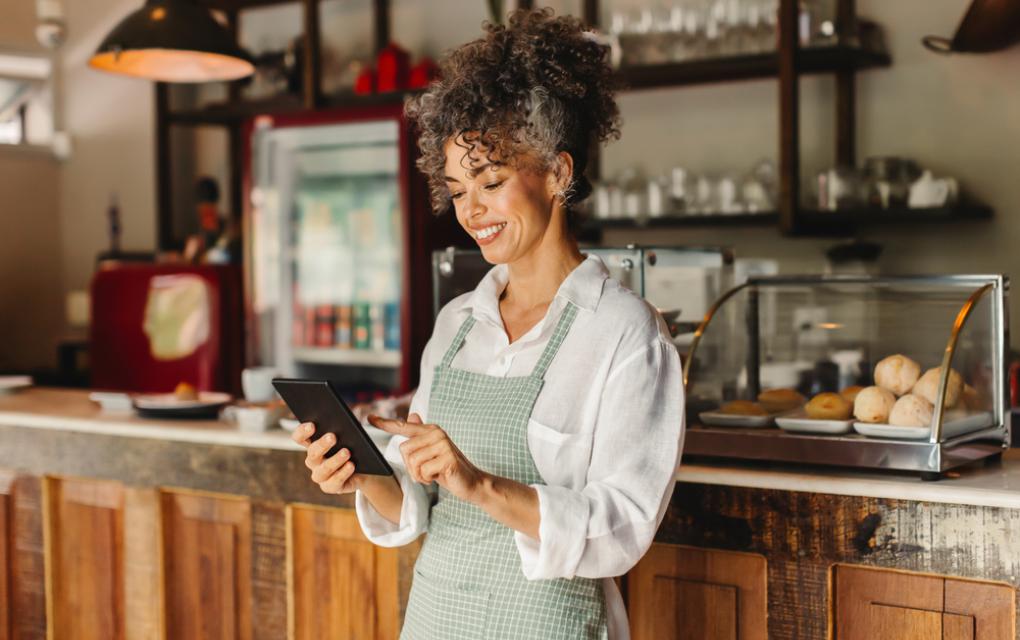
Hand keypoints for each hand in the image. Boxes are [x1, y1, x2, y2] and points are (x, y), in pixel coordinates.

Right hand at [291, 422, 364, 494]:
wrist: (367, 468)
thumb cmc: (356, 446)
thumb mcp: (354, 434)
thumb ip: (354, 426)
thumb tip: (370, 417)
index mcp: (314, 444)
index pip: (300, 438)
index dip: (302, 432)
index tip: (312, 425)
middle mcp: (314, 460)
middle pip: (311, 454)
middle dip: (322, 445)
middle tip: (333, 436)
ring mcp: (321, 475)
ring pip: (322, 470)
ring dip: (334, 460)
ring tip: (347, 452)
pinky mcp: (330, 487)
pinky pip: (333, 483)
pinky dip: (343, 474)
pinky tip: (351, 465)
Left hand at [368, 413, 486, 503]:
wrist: (471, 482)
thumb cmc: (448, 468)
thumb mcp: (431, 452)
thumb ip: (420, 437)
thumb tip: (413, 415)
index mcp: (431, 430)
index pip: (403, 425)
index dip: (385, 423)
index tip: (369, 418)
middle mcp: (436, 433)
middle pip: (404, 449)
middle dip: (410, 466)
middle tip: (426, 471)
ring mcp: (443, 445)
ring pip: (412, 462)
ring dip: (419, 474)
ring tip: (432, 474)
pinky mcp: (447, 458)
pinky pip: (423, 471)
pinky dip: (427, 479)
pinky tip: (438, 477)